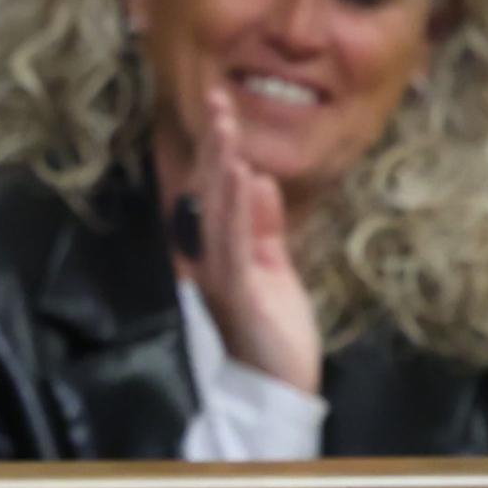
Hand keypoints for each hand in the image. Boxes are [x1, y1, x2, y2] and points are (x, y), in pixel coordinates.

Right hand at [176, 84, 320, 396]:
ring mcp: (217, 275)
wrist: (281, 388)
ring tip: (226, 127)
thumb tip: (255, 178)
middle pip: (208, 193)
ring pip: (216, 210)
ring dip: (221, 165)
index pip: (214, 193)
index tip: (222, 108)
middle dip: (214, 145)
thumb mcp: (274, 267)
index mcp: (216, 251)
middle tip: (218, 100)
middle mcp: (206, 259)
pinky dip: (237, 207)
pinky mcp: (236, 291)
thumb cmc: (274, 333)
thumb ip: (263, 225)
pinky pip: (234, 240)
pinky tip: (239, 175)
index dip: (216, 151)